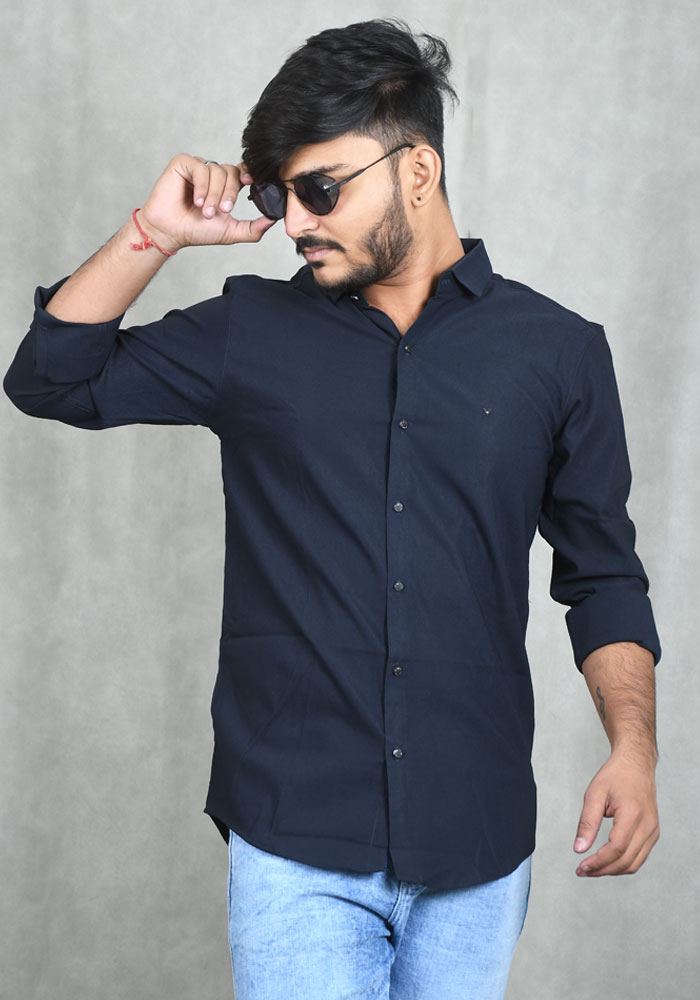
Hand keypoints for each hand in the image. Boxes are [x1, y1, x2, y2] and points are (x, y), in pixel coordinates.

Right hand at [137, 153, 276, 252]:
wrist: (171, 232)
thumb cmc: (196, 230)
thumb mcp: (231, 231)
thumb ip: (253, 228)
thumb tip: (273, 220)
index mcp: (225, 185)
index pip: (243, 172)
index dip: (248, 174)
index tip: (250, 183)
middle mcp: (213, 173)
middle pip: (232, 172)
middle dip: (229, 193)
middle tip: (221, 211)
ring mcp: (198, 166)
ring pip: (217, 171)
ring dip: (213, 194)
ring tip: (204, 211)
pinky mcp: (183, 163)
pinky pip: (200, 168)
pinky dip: (201, 186)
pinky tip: (196, 201)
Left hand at [573, 750, 658, 876]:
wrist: (636, 764)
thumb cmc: (615, 776)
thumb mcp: (594, 794)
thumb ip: (587, 823)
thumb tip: (579, 849)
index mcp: (633, 814)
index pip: (617, 848)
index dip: (598, 862)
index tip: (581, 867)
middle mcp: (648, 826)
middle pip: (626, 861)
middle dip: (603, 870)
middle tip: (582, 871)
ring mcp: (653, 831)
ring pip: (634, 863)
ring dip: (612, 870)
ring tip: (592, 868)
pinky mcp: (653, 833)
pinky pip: (639, 856)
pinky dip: (622, 863)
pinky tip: (606, 861)